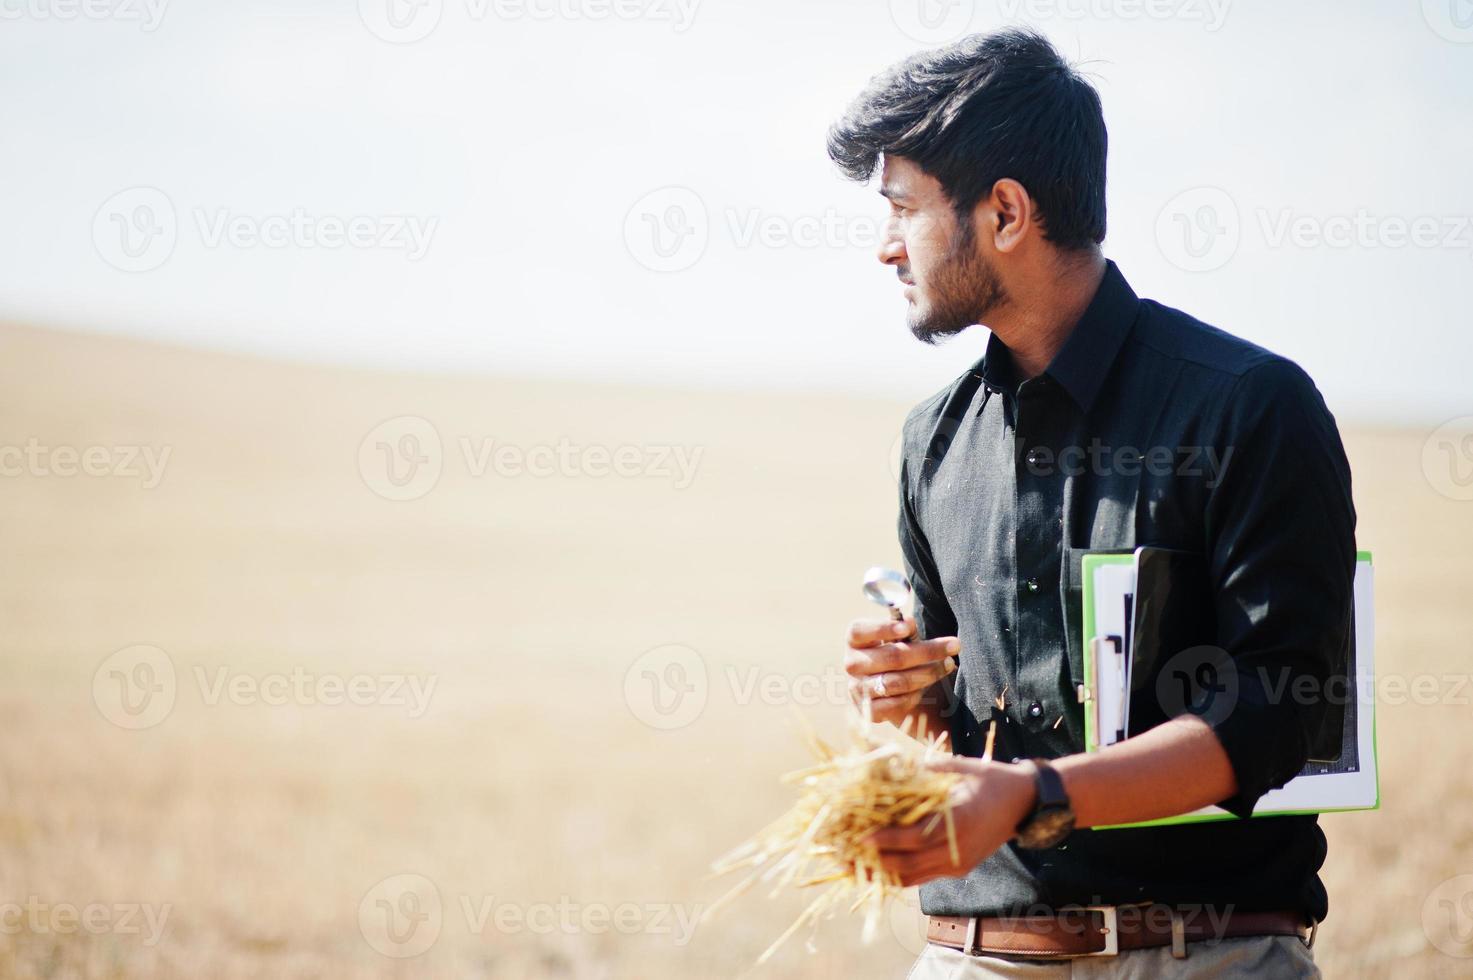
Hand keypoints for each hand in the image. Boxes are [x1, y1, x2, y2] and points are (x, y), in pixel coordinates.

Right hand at [843, 617, 958, 725]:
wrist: (893, 690)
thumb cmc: (897, 654)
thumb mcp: (901, 638)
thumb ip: (904, 630)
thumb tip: (908, 622)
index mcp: (854, 641)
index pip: (859, 631)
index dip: (883, 628)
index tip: (909, 626)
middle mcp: (851, 664)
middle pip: (890, 657)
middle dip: (926, 651)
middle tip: (954, 645)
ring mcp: (857, 689)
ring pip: (897, 681)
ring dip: (928, 673)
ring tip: (948, 665)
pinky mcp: (868, 711)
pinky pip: (896, 703)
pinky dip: (915, 695)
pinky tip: (928, 688)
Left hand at [867, 757, 1036, 886]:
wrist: (1026, 803)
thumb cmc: (992, 780)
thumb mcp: (962, 767)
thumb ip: (928, 769)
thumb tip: (891, 763)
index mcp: (959, 820)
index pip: (916, 837)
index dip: (887, 840)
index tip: (860, 837)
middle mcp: (958, 848)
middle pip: (909, 864)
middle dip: (874, 863)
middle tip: (845, 856)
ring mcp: (959, 863)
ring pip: (913, 876)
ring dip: (882, 875)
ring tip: (853, 868)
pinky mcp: (959, 869)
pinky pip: (923, 877)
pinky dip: (899, 875)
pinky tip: (877, 870)